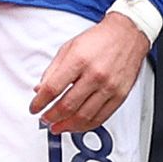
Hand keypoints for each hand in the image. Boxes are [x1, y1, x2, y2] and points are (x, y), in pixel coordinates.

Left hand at [31, 13, 148, 134]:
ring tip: (57, 127)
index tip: (34, 108)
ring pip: (84, 117)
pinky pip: (100, 118)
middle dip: (51, 117)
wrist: (127, 34)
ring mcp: (109, 87)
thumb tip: (40, 89)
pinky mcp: (119, 96)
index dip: (39, 102)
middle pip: (67, 106)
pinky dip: (85, 126)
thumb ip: (53, 70)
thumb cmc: (100, 40)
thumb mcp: (69, 48)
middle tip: (45, 119)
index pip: (53, 89)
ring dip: (66, 126)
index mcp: (79, 60)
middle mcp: (95, 75)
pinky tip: (76, 125)